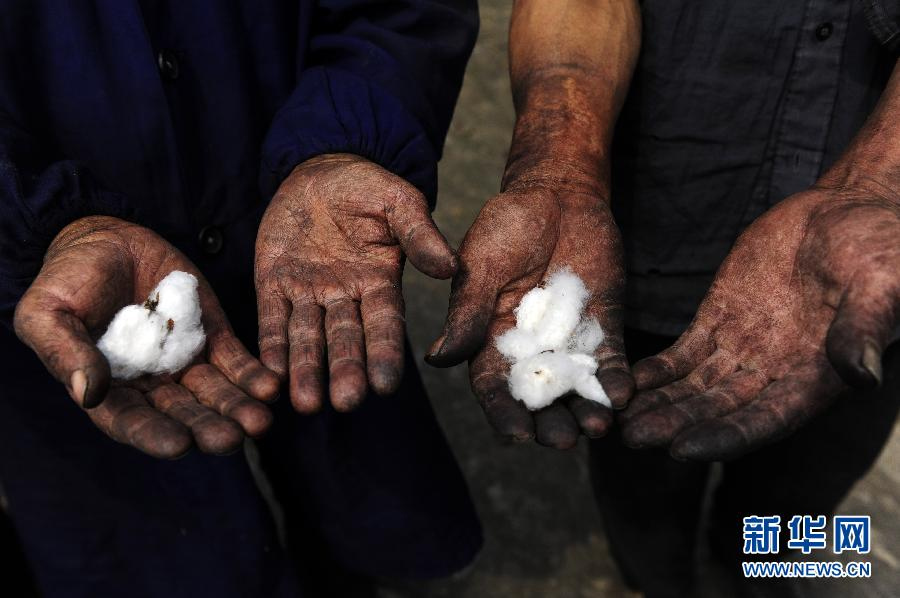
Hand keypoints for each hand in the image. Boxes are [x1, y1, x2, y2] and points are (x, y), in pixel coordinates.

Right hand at [14, 216, 278, 457]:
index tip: (178, 445)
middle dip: (207, 428)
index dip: (154, 435)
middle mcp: (151, 384)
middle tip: (232, 439)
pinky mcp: (211, 335)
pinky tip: (271, 386)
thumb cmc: (66, 279)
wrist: (104, 238)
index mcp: (109, 388)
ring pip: (215, 392)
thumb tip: (87, 393)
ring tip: (261, 421)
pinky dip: (253, 374)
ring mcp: (185, 361)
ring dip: (237, 408)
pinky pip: (235, 360)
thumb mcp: (48, 313)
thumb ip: (66, 353)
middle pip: (183, 414)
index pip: (132, 421)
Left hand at [255, 154, 456, 411]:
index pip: (385, 324)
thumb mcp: (398, 202)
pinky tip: (268, 374)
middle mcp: (345, 297)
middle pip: (346, 340)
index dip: (385, 353)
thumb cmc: (367, 186)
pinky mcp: (273, 285)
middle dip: (346, 371)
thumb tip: (450, 268)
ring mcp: (308, 294)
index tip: (386, 384)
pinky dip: (271, 347)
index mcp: (380, 282)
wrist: (320, 169)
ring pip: (308, 338)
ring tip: (306, 404)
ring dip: (306, 371)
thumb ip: (420, 234)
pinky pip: (272, 321)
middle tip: (345, 402)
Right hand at [426, 178, 631, 448]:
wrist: (557, 193)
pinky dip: (617, 379)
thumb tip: (439, 358)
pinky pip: (611, 359)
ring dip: (586, 409)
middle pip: (539, 396)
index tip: (516, 435)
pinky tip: (623, 395)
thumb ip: (468, 311)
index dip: (503, 412)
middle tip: (563, 441)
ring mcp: (568, 339)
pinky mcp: (603, 326)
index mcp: (491, 339)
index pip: (494, 386)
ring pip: (576, 386)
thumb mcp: (482, 265)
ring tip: (598, 426)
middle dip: (549, 422)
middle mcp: (530, 349)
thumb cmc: (507, 225)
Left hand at [622, 184, 899, 459]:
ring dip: (659, 405)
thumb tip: (862, 374)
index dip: (725, 437)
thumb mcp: (880, 286)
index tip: (683, 450)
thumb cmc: (882, 250)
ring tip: (619, 419)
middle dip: (676, 426)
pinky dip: (657, 370)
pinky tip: (628, 381)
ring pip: (694, 386)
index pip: (765, 420)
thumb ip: (864, 330)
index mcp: (816, 378)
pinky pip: (683, 352)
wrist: (850, 210)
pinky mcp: (720, 318)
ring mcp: (744, 347)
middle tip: (632, 438)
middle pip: (718, 410)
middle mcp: (774, 373)